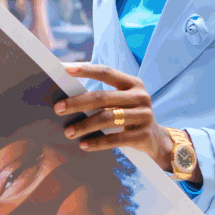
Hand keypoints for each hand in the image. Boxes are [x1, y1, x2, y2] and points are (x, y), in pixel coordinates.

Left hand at [55, 64, 173, 169]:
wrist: (156, 141)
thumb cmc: (130, 118)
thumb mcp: (122, 103)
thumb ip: (103, 98)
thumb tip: (68, 98)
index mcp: (133, 84)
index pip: (106, 72)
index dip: (86, 69)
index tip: (65, 69)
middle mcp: (140, 97)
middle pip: (102, 97)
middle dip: (77, 102)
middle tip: (58, 108)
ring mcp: (144, 116)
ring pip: (107, 118)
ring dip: (84, 125)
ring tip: (68, 132)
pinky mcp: (143, 135)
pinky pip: (115, 139)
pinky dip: (97, 142)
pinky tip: (84, 145)